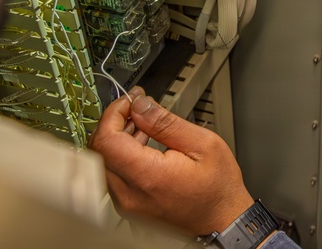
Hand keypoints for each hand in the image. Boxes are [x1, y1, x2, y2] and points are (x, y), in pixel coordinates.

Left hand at [89, 87, 253, 236]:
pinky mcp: (128, 207)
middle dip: (114, 122)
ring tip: (142, 123)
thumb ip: (166, 123)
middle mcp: (130, 195)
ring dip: (117, 138)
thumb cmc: (218, 188)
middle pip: (99, 150)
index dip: (114, 114)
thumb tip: (141, 106)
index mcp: (148, 176)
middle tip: (136, 107)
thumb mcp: (202, 144)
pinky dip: (121, 155)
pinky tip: (142, 144)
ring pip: (103, 162)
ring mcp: (127, 204)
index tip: (129, 101)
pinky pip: (113, 175)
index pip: (107, 140)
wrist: (222, 220)